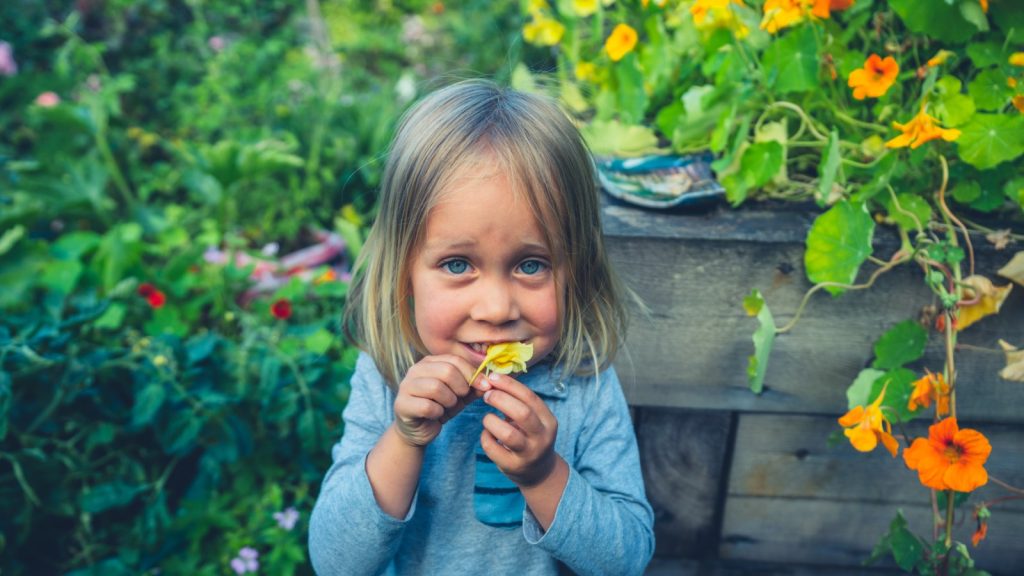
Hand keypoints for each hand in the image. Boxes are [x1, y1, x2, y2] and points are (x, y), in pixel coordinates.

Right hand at [393, 354, 485, 446]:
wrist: (418, 430)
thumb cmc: (439, 408)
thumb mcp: (459, 396)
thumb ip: (473, 387)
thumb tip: (490, 382)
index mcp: (429, 363)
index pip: (454, 360)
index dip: (473, 373)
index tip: (485, 386)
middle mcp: (415, 370)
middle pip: (446, 371)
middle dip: (461, 387)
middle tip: (461, 398)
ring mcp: (406, 386)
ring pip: (436, 388)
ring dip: (449, 401)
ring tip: (447, 406)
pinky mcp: (401, 404)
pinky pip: (427, 406)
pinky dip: (438, 413)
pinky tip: (436, 415)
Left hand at [479, 372, 559, 487]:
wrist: (539, 472)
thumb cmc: (531, 437)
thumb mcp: (534, 420)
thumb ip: (519, 402)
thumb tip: (494, 379)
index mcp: (548, 421)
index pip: (530, 397)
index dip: (510, 385)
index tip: (493, 377)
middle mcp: (542, 437)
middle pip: (522, 413)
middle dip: (500, 400)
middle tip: (486, 395)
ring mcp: (528, 454)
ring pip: (507, 434)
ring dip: (491, 421)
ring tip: (487, 418)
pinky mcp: (513, 467)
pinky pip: (493, 448)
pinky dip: (485, 437)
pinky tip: (487, 434)